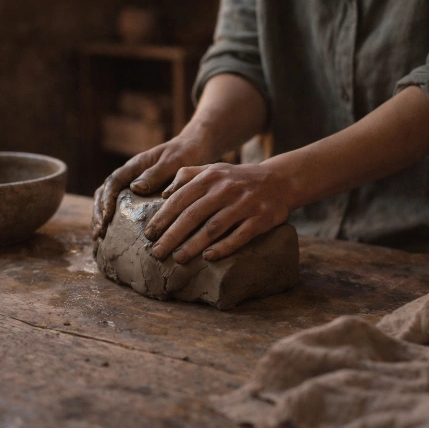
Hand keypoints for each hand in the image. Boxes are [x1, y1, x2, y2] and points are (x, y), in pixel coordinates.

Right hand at [91, 136, 211, 239]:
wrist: (194, 148)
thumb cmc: (185, 154)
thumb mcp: (174, 162)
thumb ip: (156, 173)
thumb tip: (135, 188)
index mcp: (135, 165)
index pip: (114, 182)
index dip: (107, 200)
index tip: (107, 218)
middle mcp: (129, 175)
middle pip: (104, 192)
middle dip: (99, 212)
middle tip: (99, 232)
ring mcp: (132, 184)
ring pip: (107, 199)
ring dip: (101, 217)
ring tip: (99, 236)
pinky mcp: (138, 194)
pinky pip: (120, 206)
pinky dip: (112, 219)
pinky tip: (110, 234)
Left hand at [143, 162, 292, 262]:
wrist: (280, 180)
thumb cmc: (238, 178)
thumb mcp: (213, 169)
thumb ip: (187, 176)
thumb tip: (163, 194)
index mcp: (210, 177)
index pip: (180, 198)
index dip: (163, 218)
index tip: (149, 235)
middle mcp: (225, 189)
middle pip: (193, 215)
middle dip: (172, 235)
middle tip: (157, 253)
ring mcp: (244, 204)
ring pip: (214, 227)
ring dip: (193, 245)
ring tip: (178, 259)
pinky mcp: (261, 218)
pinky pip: (240, 236)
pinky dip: (223, 247)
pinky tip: (208, 257)